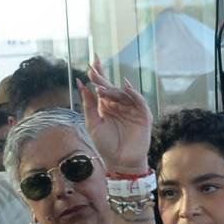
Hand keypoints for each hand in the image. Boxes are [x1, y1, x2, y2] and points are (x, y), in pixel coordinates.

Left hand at [80, 61, 154, 176]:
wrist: (120, 161)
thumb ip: (88, 104)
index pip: (102, 86)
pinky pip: (139, 101)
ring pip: (123, 93)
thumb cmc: (106, 145)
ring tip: (101, 88)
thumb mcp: (92, 123)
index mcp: (106, 106)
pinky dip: (133, 94)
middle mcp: (119, 105)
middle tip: (93, 68)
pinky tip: (126, 88)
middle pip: (111, 87)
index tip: (93, 61)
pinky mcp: (143, 115)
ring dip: (113, 89)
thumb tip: (81, 84)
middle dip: (102, 78)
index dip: (98, 73)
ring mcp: (131, 109)